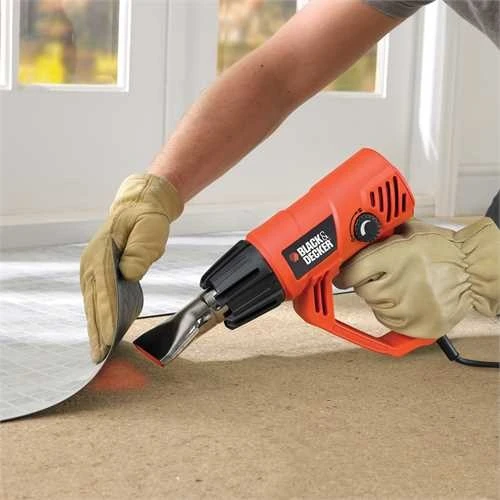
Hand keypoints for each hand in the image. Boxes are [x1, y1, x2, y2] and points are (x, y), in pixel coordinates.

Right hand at [80, 174, 182, 361]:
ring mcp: (92, 270)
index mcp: (101, 252)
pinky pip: (97, 300)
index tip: (109, 336)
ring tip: (97, 352)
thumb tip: (128, 274)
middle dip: (97, 330)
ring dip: (95, 328)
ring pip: (92, 304)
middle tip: (99, 355)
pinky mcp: (98, 275)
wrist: (138, 209)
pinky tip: (103, 334)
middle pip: (94, 302)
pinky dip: (99, 318)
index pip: (105, 289)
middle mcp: (92, 263)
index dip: (107, 315)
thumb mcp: (149, 230)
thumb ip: (139, 252)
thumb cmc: (145, 220)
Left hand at [335, 218, 499, 337]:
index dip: (346, 274)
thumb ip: (380, 236)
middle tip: (384, 275)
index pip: (352, 272)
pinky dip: (392, 313)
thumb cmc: (442, 250)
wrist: (473, 271)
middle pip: (362, 291)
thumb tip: (353, 241)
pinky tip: (407, 299)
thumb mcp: (408, 231)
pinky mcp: (416, 327)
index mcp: (394, 257)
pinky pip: (389, 322)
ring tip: (401, 285)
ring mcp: (408, 308)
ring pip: (375, 307)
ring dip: (381, 298)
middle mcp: (398, 284)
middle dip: (368, 283)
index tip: (345, 274)